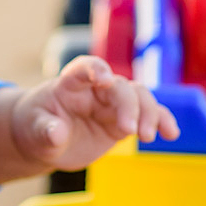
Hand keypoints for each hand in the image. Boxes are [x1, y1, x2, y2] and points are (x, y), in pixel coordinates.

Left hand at [12, 55, 178, 170]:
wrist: (45, 138)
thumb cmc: (36, 126)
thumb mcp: (34, 130)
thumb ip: (45, 130)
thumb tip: (56, 132)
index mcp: (71, 83)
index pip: (84, 68)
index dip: (95, 69)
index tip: (104, 78)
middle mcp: (97, 88)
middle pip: (120, 86)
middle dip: (129, 105)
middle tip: (130, 130)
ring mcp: (112, 104)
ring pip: (139, 97)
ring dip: (149, 113)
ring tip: (147, 136)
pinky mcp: (123, 120)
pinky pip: (148, 116)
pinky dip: (161, 121)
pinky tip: (171, 133)